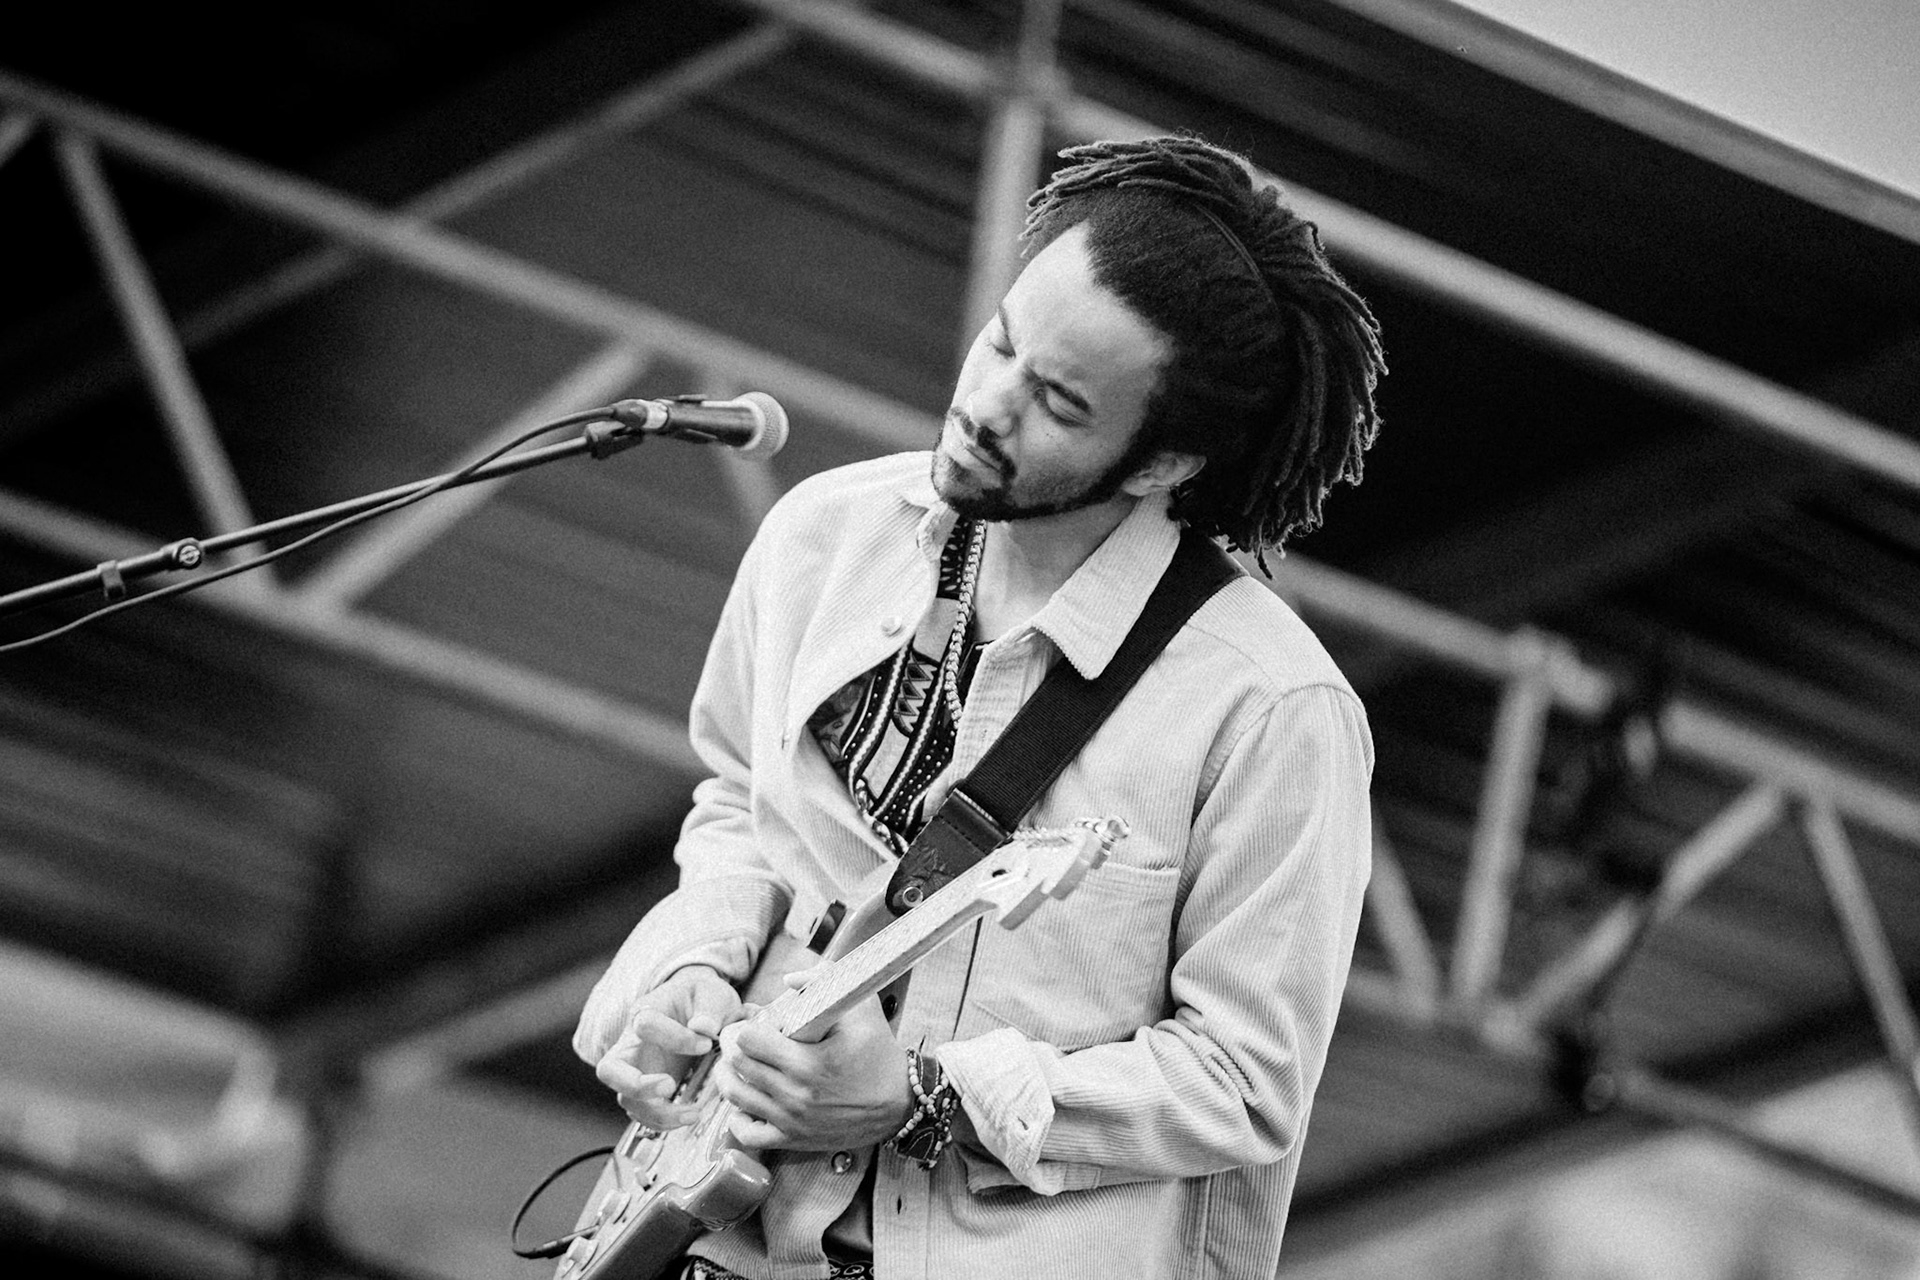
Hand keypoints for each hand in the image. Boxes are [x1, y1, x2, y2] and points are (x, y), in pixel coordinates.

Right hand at [594, 965, 742, 1129]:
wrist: (698, 1009)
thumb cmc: (701, 999)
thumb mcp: (711, 993)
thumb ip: (710, 1007)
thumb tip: (703, 1027)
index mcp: (645, 1012)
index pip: (645, 1025)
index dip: (676, 1037)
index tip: (707, 1043)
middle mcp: (632, 1045)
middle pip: (609, 1070)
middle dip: (635, 1084)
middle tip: (669, 1086)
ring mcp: (637, 1071)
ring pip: (627, 1099)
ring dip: (657, 1113)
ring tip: (693, 1114)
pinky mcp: (648, 1091)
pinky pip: (644, 1113)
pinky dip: (664, 1122)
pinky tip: (690, 1117)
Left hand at [712, 968, 913, 1151]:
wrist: (899, 1103)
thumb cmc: (879, 1053)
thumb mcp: (861, 1008)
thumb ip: (825, 982)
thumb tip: (788, 980)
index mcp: (808, 1063)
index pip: (749, 1042)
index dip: (748, 1028)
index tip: (757, 1024)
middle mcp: (795, 1095)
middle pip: (738, 1066)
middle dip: (732, 1048)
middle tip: (739, 1040)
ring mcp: (792, 1121)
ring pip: (736, 1098)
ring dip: (729, 1077)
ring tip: (734, 1065)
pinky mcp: (793, 1139)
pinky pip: (748, 1135)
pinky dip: (738, 1118)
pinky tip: (744, 1103)